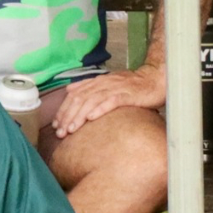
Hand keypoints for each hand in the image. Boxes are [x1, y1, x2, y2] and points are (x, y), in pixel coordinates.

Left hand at [51, 64, 165, 138]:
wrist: (156, 80)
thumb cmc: (133, 86)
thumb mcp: (109, 84)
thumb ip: (90, 87)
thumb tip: (70, 90)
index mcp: (98, 81)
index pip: (74, 95)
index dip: (63, 109)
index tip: (56, 124)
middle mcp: (104, 83)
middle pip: (80, 99)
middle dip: (68, 116)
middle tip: (60, 132)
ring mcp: (116, 88)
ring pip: (92, 101)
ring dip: (80, 116)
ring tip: (71, 129)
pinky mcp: (128, 94)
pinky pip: (112, 101)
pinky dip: (100, 109)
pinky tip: (91, 118)